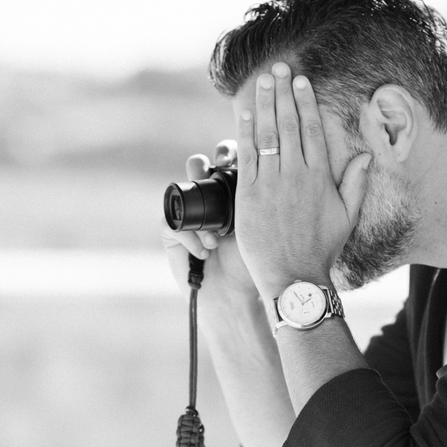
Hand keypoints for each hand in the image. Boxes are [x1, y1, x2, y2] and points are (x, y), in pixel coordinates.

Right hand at [162, 140, 257, 301]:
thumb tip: (275, 168)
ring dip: (196, 202)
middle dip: (202, 164)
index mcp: (231, 190)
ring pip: (180, 189)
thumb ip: (264, 201)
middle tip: (213, 168)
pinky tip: (208, 250)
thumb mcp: (262, 227)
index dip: (227, 151)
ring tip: (214, 228)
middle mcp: (207, 198)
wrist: (234, 295)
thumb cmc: (254, 262)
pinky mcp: (171, 234)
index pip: (225, 158)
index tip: (233, 157)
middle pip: (197, 166)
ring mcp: (187, 214)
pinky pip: (171, 223)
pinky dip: (190, 236)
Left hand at [234, 62, 371, 297]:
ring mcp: (271, 183)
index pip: (313, 129)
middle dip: (283, 93)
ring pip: (268, 134)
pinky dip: (246, 132)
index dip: (306, 102)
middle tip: (278, 68)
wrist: (293, 277)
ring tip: (262, 81)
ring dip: (264, 104)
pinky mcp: (249, 195)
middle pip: (289, 124)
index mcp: (320, 177)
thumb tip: (365, 157)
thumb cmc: (321, 249)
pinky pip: (247, 156)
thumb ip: (355, 184)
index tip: (301, 81)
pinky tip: (244, 112)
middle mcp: (296, 175)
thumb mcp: (347, 217)